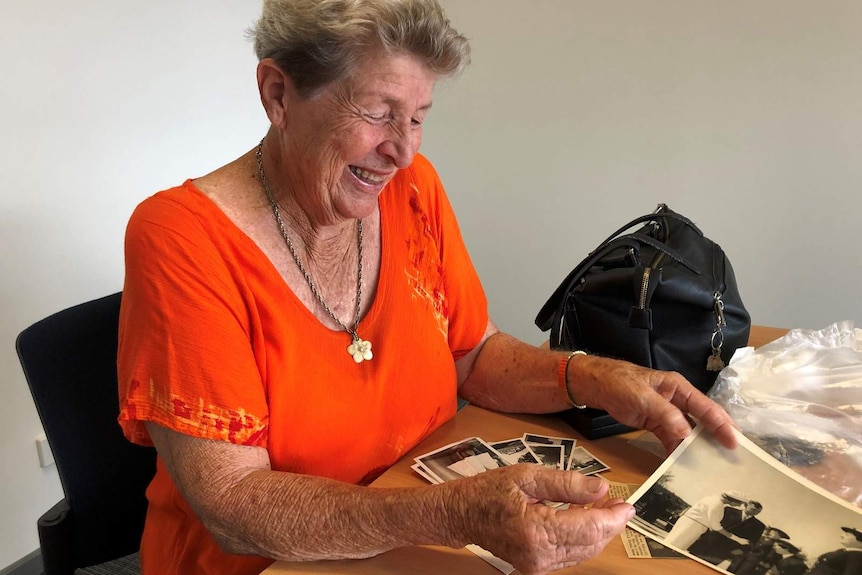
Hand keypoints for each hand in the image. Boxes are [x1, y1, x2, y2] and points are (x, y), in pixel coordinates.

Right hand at [446, 464, 634, 574]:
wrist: (462, 514)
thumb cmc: (489, 491)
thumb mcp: (527, 476)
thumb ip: (566, 483)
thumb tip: (601, 487)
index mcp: (537, 531)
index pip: (589, 528)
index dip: (613, 517)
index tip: (627, 504)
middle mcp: (539, 555)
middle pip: (591, 544)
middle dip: (609, 524)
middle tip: (618, 502)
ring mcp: (538, 566)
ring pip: (583, 552)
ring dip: (597, 531)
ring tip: (603, 507)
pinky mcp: (536, 567)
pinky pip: (570, 555)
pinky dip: (582, 538)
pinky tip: (583, 519)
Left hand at [570, 355, 736, 453]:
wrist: (597, 385)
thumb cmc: (620, 383)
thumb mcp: (643, 397)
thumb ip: (665, 413)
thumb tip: (686, 432)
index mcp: (678, 388)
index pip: (705, 407)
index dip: (721, 424)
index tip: (734, 442)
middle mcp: (677, 400)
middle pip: (702, 420)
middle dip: (716, 437)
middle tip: (731, 457)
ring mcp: (668, 412)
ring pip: (688, 431)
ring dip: (696, 447)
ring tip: (710, 465)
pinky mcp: (657, 423)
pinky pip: (672, 438)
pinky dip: (677, 450)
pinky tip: (682, 463)